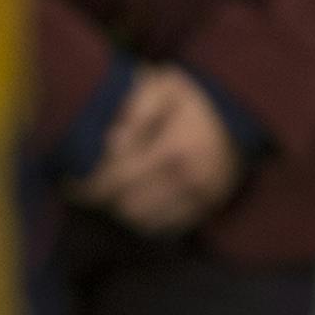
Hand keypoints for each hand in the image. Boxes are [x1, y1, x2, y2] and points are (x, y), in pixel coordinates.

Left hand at [68, 64, 244, 235]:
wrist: (243, 112)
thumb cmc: (194, 97)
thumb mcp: (164, 86)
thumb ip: (134, 107)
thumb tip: (112, 142)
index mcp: (174, 149)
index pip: (117, 180)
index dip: (88, 185)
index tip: (70, 182)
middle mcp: (190, 179)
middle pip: (127, 206)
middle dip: (103, 198)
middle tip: (86, 187)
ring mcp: (203, 198)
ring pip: (144, 221)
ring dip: (123, 209)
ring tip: (113, 192)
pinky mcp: (210, 209)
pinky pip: (167, 228)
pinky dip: (146, 219)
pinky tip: (138, 200)